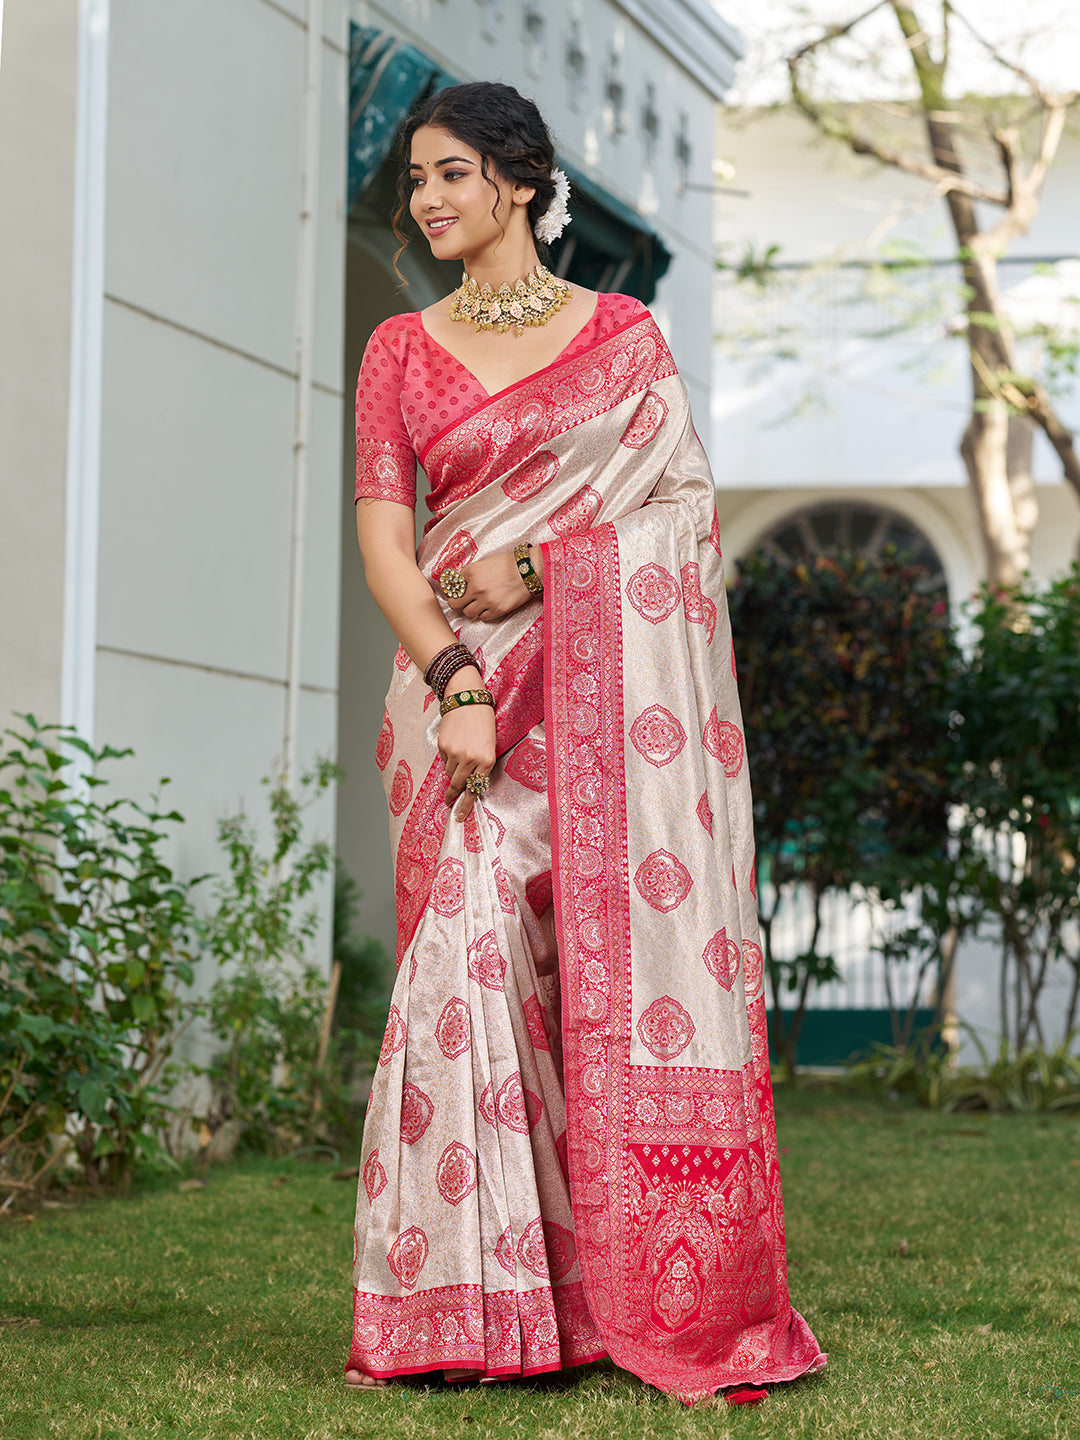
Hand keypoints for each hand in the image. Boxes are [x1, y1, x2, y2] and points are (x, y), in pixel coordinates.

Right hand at [438, 702, 495, 819]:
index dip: (466, 805)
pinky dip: (448, 757)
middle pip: (459, 785)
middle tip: (449, 803)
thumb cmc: (483, 722)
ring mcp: (455, 753)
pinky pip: (444, 760)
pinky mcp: (444, 746)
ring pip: (450, 773)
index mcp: (487, 760)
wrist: (467, 699)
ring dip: (453, 771)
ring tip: (458, 756)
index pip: (475, 789)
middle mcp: (471, 759)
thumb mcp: (490, 745)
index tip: (459, 816)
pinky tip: (454, 744)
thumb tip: (468, 783)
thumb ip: (481, 764)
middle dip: (453, 795)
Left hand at [442, 551, 533, 621]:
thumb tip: (458, 583)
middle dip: (457, 602)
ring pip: (467, 612)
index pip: (451, 586)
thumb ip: (470, 574)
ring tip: (478, 603)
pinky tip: (490, 605)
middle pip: (454, 603)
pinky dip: (484, 613)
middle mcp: (475, 587)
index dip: (452, 590)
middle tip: (462, 601)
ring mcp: (486, 600)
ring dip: (471, 609)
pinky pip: (482, 617)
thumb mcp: (485, 563)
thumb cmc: (509, 563)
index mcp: (471, 572)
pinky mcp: (497, 610)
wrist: (529, 569)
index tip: (454, 592)